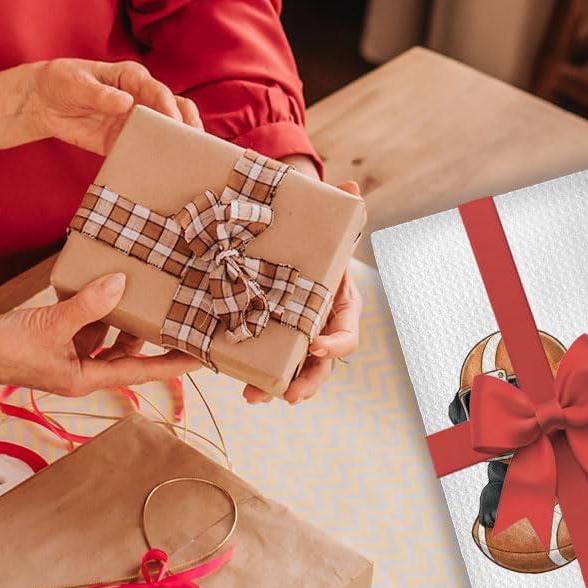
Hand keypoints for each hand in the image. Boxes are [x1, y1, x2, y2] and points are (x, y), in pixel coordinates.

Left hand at [0, 59, 201, 154]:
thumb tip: (125, 103)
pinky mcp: (121, 140)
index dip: (168, 107)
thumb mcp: (77, 84)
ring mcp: (132, 120)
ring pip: (164, 131)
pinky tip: (163, 170)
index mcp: (131, 77)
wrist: (41, 101)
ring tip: (188, 158)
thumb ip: (101, 94)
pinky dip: (154, 158)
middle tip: (194, 141)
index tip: (174, 123)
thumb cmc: (61, 81)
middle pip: (173, 109)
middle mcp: (138, 98)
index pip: (158, 91)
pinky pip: (142, 149)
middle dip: (187, 123)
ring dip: (176, 143)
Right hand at [0, 274, 200, 395]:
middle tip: (174, 312)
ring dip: (121, 318)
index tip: (201, 355)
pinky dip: (94, 309)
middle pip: (127, 354)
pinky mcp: (56, 340)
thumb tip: (120, 284)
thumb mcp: (52, 325)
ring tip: (140, 292)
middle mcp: (82, 370)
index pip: (141, 372)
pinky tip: (100, 286)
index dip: (172, 364)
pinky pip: (86, 325)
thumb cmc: (6, 348)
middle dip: (148, 335)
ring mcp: (69, 356)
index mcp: (86, 378)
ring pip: (107, 338)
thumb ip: (88, 305)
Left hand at [243, 177, 363, 405]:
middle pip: (322, 364)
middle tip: (290, 395)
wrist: (292, 242)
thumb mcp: (325, 227)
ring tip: (255, 397)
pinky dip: (254, 373)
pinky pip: (267, 360)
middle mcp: (321, 326)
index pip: (347, 333)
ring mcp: (297, 337)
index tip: (317, 346)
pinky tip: (236, 381)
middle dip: (308, 382)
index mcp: (340, 304)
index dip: (335, 343)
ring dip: (277, 387)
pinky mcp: (272, 338)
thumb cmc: (313, 238)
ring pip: (294, 370)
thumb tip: (351, 189)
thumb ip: (339, 211)